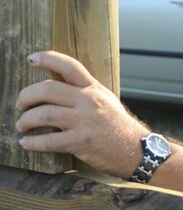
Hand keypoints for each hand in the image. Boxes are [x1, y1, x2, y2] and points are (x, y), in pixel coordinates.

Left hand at [15, 51, 148, 177]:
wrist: (136, 151)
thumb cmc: (118, 127)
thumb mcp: (104, 101)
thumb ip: (81, 91)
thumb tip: (53, 79)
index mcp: (93, 89)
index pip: (69, 66)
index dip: (47, 58)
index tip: (30, 59)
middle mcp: (89, 101)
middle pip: (48, 90)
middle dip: (26, 96)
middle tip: (20, 105)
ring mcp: (85, 122)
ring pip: (45, 114)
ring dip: (26, 120)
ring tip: (21, 125)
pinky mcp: (82, 142)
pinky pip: (50, 141)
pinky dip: (33, 143)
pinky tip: (26, 144)